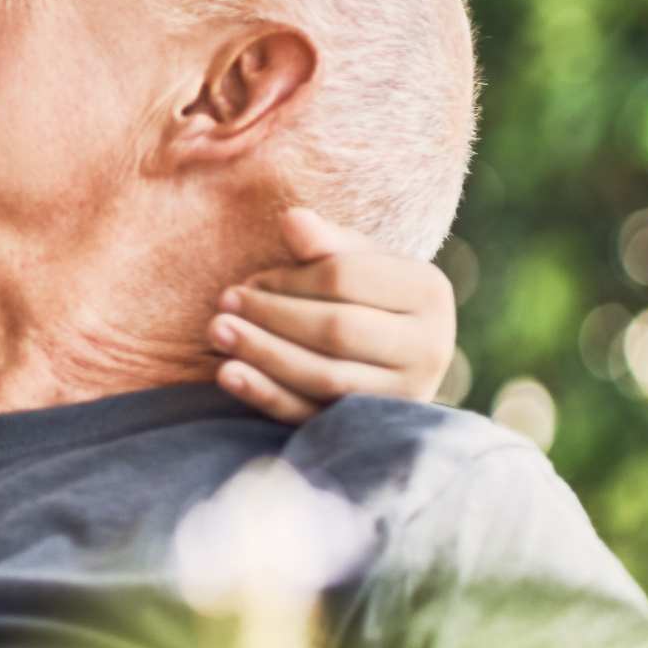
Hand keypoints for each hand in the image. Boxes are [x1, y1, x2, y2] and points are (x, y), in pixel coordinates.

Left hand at [211, 208, 458, 424]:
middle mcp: (431, 347)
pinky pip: (314, 415)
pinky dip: (266, 395)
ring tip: (217, 333)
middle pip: (338, 330)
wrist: (394, 352)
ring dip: (263, 354)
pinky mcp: (372, 427)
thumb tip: (292, 220)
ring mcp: (405, 394)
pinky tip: (229, 374)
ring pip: (325, 376)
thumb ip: (324, 242)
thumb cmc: (367, 293)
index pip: (347, 279)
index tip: (251, 280)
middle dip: (272, 316)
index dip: (290, 278)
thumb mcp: (355, 259)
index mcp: (429, 291)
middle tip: (223, 304)